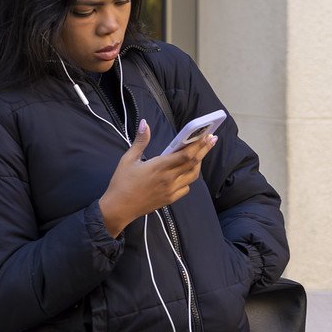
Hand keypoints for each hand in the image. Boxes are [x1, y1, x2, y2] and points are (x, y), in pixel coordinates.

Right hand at [98, 120, 215, 235]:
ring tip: (200, 154)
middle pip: (194, 163)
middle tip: (212, 140)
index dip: (198, 144)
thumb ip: (140, 141)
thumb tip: (145, 123)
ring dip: (198, 164)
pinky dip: (189, 178)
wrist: (119, 208)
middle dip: (204, 150)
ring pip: (192, 176)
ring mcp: (171, 190)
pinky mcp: (170, 199)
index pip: (186, 154)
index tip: (206, 135)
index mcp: (159, 166)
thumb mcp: (128, 159)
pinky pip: (186, 188)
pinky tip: (185, 172)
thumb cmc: (121, 182)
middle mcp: (169, 179)